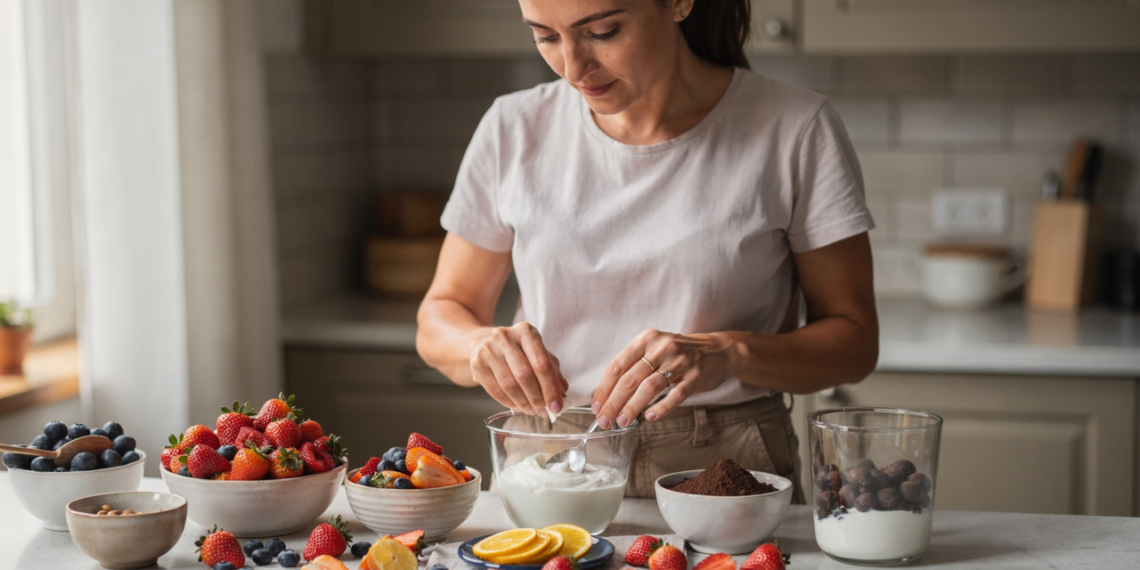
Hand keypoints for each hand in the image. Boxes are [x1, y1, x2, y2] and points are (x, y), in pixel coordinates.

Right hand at [469, 322, 569, 415]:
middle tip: (544, 411)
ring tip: (532, 410)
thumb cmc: (517, 350)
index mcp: (526, 332)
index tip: (557, 406)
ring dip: (523, 403)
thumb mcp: (538, 353)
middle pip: (524, 375)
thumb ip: (552, 371)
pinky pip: (495, 391)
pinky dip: (509, 403)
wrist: (483, 343)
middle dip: (537, 398)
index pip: (542, 363)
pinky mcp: (477, 364)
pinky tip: (517, 406)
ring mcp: (488, 350)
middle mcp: (505, 337)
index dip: (551, 388)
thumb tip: (562, 391)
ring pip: (509, 385)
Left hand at [591, 329, 737, 427]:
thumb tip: (609, 395)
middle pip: (629, 379)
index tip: (597, 407)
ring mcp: (680, 362)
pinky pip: (675, 395)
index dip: (604, 389)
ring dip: (632, 407)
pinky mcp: (696, 377)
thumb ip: (634, 366)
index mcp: (646, 340)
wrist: (718, 351)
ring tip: (623, 421)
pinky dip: (660, 408)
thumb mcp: (655, 348)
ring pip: (649, 387)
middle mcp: (661, 347)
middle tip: (605, 421)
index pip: (617, 366)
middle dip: (613, 403)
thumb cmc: (680, 354)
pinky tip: (649, 417)